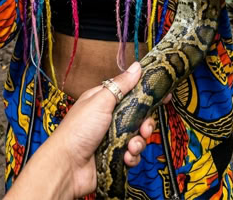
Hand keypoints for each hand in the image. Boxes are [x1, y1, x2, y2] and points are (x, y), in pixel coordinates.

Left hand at [8, 62, 154, 199]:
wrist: (68, 166)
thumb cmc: (78, 129)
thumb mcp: (101, 100)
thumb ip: (121, 85)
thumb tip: (136, 66)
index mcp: (105, 100)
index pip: (131, 92)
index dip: (147, 94)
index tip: (165, 95)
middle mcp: (110, 118)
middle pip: (139, 116)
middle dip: (145, 123)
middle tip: (144, 127)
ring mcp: (113, 138)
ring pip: (138, 136)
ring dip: (138, 142)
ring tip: (131, 145)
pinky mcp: (115, 157)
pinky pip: (133, 155)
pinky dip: (132, 156)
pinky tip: (126, 157)